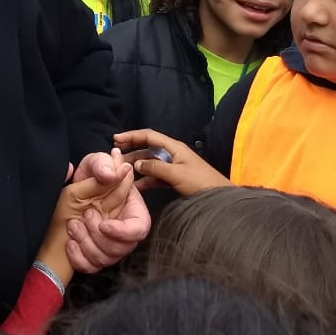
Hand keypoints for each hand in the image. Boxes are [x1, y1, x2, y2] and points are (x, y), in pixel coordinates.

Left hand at [65, 150, 152, 272]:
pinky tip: (70, 242)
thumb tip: (111, 173)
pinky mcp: (96, 257)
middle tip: (85, 215)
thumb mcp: (95, 163)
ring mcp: (111, 248)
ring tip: (73, 224)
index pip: (139, 230)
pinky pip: (90, 267)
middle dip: (98, 235)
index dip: (122, 232)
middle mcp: (125, 234)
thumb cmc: (89, 176)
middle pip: (120, 249)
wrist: (69, 191)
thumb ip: (103, 165)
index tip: (103, 225)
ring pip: (104, 259)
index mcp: (134, 212)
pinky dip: (78, 257)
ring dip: (85, 243)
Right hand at [115, 129, 231, 196]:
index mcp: (174, 147)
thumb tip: (137, 164)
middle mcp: (172, 154)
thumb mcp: (176, 174)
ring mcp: (174, 166)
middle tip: (115, 157)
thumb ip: (155, 167)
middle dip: (132, 151)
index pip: (149, 135)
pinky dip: (146, 179)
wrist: (220, 198)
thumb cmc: (200, 182)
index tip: (116, 139)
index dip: (132, 136)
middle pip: (148, 148)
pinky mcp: (175, 179)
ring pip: (151, 163)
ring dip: (137, 166)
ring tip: (121, 172)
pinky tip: (136, 185)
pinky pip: (157, 176)